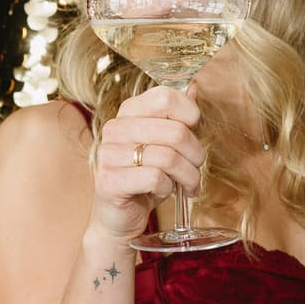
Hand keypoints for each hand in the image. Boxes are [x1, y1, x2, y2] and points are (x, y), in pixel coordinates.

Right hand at [87, 84, 204, 243]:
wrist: (119, 218)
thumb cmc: (145, 179)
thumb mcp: (165, 145)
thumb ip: (177, 116)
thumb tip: (193, 86)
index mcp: (129, 112)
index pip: (166, 97)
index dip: (190, 115)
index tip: (192, 133)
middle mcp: (115, 129)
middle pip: (175, 131)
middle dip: (195, 155)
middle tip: (195, 168)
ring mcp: (109, 155)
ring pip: (168, 158)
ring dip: (187, 176)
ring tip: (188, 185)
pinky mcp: (108, 181)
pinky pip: (154, 178)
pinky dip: (167, 189)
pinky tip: (163, 192)